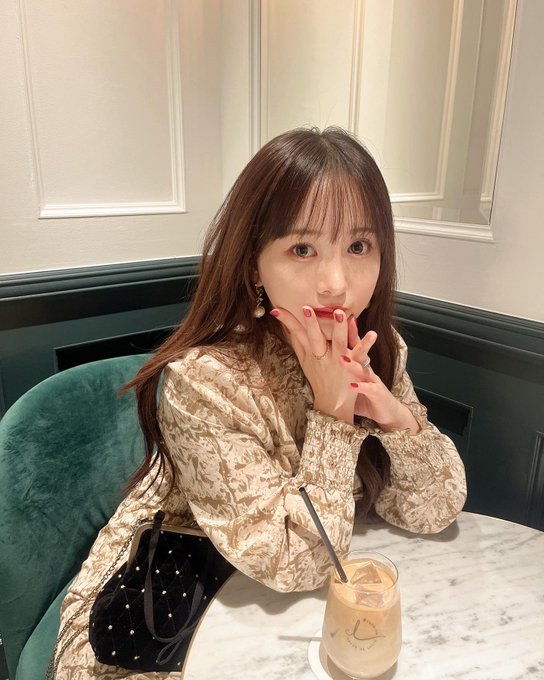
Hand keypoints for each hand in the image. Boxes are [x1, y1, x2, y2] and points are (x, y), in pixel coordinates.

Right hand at [270, 306, 356, 423]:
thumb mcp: (305, 362)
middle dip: (311, 324)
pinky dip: (366, 343)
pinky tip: (372, 333)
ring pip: (338, 342)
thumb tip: (287, 326)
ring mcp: (338, 361)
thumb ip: (297, 343)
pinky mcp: (353, 367)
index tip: (276, 309)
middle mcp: (323, 356)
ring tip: (341, 314)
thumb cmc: (319, 380)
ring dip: (339, 328)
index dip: (288, 322)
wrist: (333, 405)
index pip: (297, 334)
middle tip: (307, 308)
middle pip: (315, 338)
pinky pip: (360, 353)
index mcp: (311, 353)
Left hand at [341, 318, 419, 434]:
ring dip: (353, 364)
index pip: (352, 343)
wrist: (388, 411)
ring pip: (363, 368)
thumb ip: (342, 367)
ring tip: (342, 359)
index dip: (346, 329)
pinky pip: (368, 389)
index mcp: (359, 364)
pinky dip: (360, 387)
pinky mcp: (377, 393)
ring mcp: (372, 380)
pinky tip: (352, 386)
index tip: (336, 314)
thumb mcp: (353, 378)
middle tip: (341, 324)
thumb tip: (323, 356)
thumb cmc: (366, 394)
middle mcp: (366, 368)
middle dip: (352, 336)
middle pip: (359, 349)